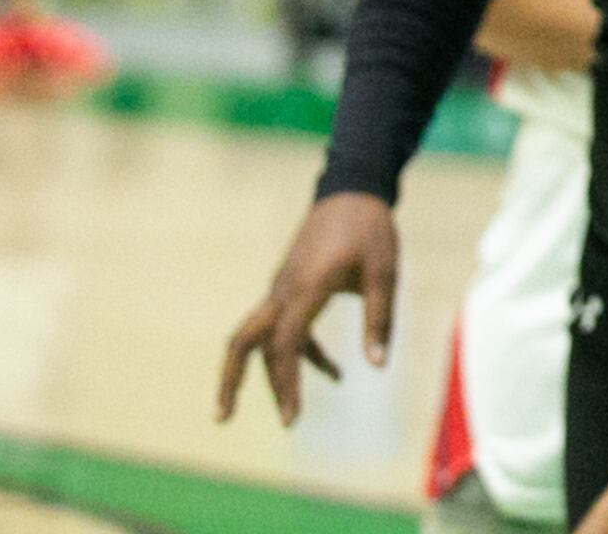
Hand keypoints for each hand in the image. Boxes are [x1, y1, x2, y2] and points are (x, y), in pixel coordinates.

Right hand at [216, 191, 397, 426]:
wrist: (352, 189)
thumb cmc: (370, 229)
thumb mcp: (385, 272)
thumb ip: (380, 319)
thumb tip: (376, 366)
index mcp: (306, 287)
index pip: (285, 344)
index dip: (285, 382)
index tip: (291, 418)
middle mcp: (284, 290)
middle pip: (243, 340)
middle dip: (231, 380)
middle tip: (222, 419)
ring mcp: (283, 288)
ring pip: (260, 338)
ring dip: (267, 374)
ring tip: (288, 413)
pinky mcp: (291, 287)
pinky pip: (286, 328)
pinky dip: (302, 354)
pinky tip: (335, 375)